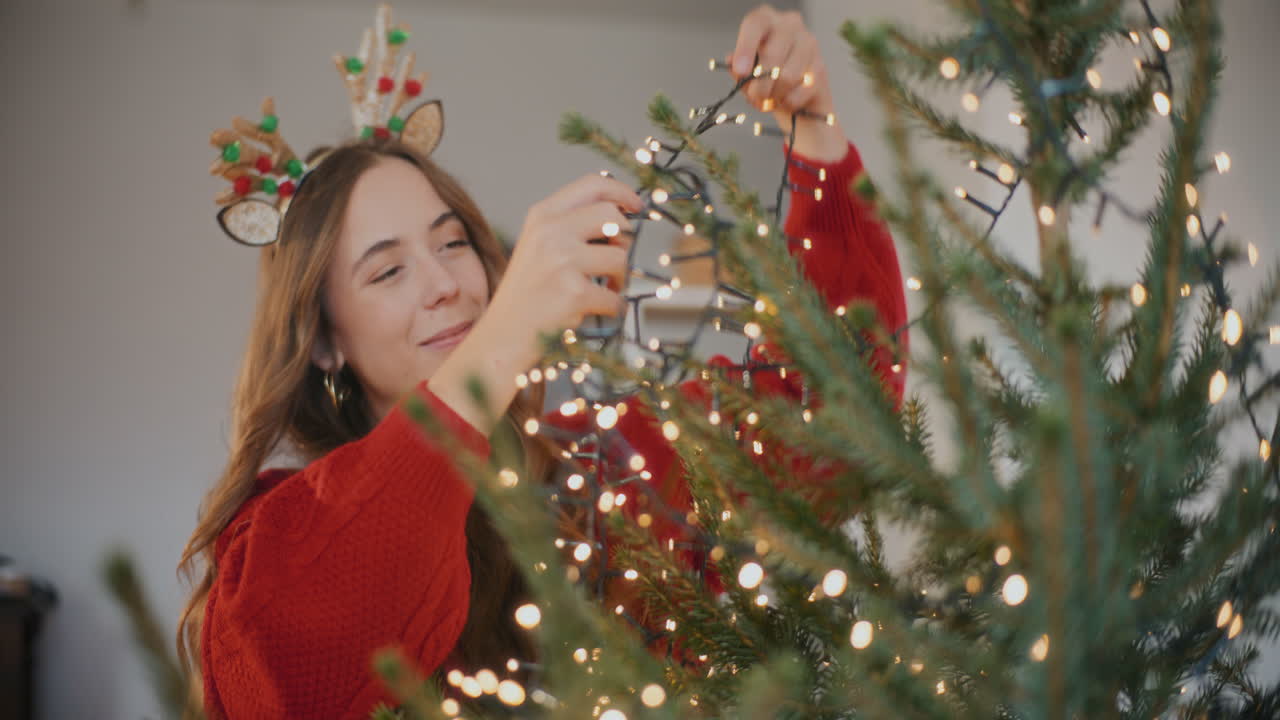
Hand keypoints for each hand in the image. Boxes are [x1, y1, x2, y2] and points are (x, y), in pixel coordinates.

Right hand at [429, 174, 640, 432]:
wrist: (503, 335)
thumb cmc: (528, 293)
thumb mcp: (541, 245)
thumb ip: (573, 225)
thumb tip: (623, 217)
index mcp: (542, 215)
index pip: (592, 184)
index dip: (622, 192)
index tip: (636, 206)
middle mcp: (550, 231)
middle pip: (613, 217)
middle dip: (625, 242)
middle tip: (615, 262)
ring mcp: (561, 261)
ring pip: (620, 258)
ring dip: (620, 279)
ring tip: (604, 289)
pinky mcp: (573, 292)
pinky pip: (616, 297)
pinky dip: (612, 308)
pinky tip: (594, 310)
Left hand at [727, 5, 848, 161]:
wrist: (795, 96)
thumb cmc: (765, 77)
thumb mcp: (746, 71)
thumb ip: (738, 68)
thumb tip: (734, 65)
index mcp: (766, 20)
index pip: (756, 25)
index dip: (746, 48)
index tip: (741, 71)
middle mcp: (790, 26)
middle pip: (772, 55)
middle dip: (760, 84)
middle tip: (755, 98)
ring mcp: (809, 45)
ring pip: (787, 77)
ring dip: (773, 96)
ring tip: (768, 101)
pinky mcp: (820, 68)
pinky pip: (800, 92)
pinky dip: (787, 103)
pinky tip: (784, 102)